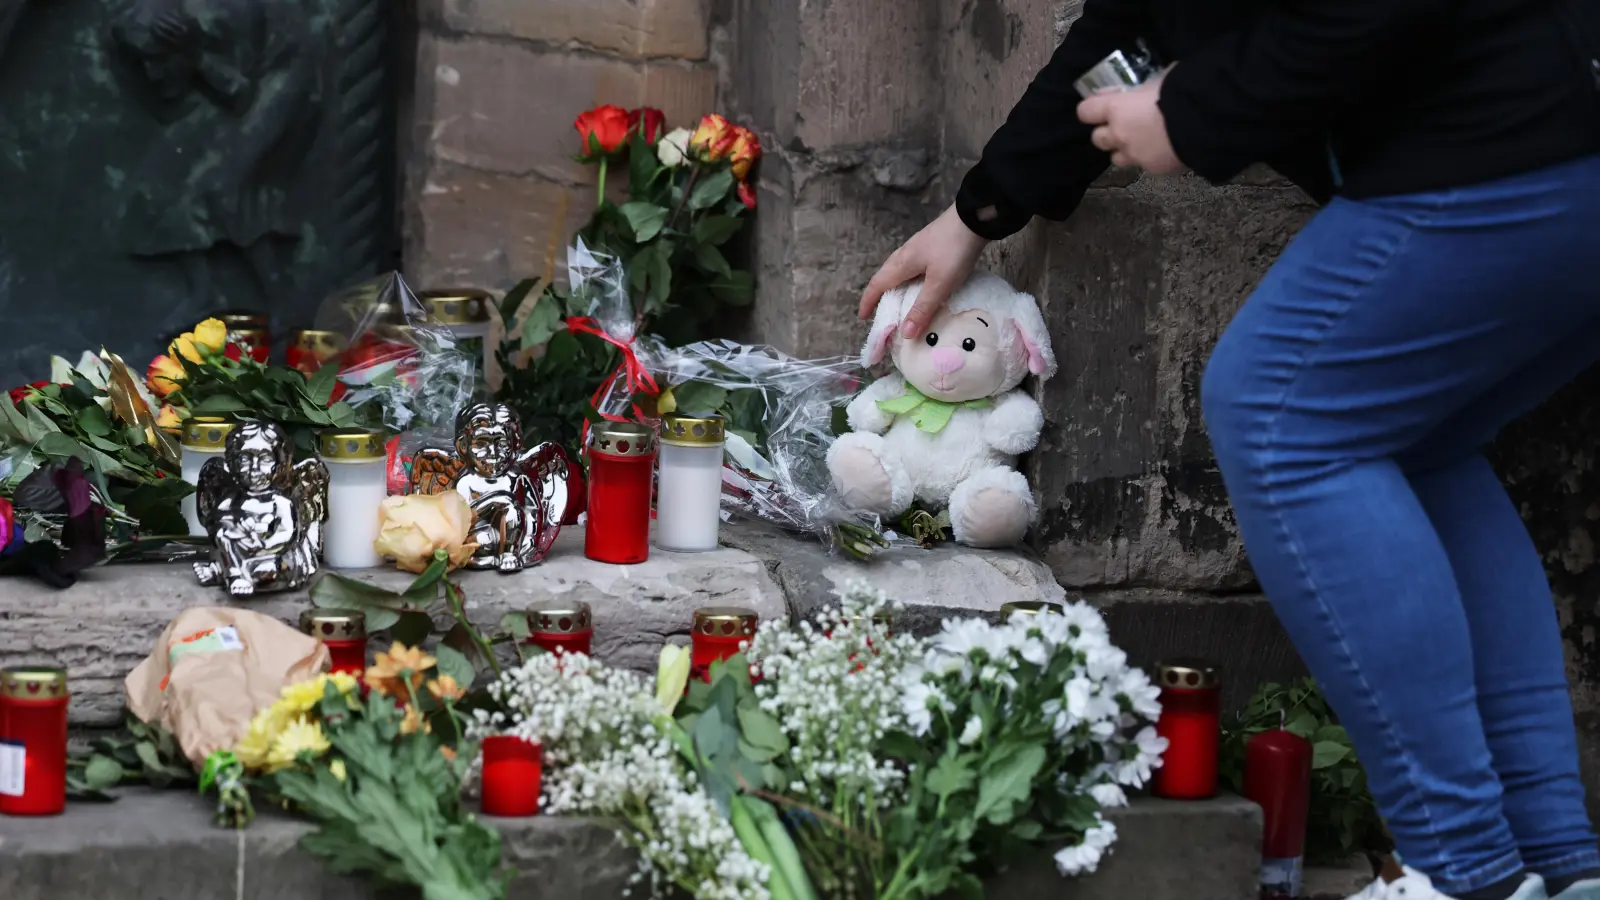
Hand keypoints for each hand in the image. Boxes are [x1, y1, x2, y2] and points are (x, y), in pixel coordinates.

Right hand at [858, 204, 987, 338]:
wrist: (973, 218)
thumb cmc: (954, 252)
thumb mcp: (940, 284)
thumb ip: (922, 308)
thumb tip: (904, 334)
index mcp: (901, 264)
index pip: (876, 285)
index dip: (868, 302)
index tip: (862, 317)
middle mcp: (903, 255)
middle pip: (884, 277)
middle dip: (878, 295)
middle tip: (880, 313)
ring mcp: (916, 247)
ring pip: (897, 271)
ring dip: (893, 287)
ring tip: (898, 302)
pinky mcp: (929, 245)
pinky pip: (910, 267)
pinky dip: (907, 280)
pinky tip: (919, 284)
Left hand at [1076, 72, 1184, 174]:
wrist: (1206, 122)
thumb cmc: (1181, 93)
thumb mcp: (1161, 78)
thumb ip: (1146, 87)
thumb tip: (1148, 86)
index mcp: (1117, 108)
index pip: (1085, 111)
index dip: (1091, 109)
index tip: (1101, 106)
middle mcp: (1119, 135)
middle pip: (1097, 139)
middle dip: (1107, 132)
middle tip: (1123, 125)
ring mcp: (1134, 155)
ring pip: (1116, 158)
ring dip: (1124, 149)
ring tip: (1141, 141)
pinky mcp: (1152, 169)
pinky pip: (1143, 165)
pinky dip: (1149, 158)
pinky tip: (1164, 149)